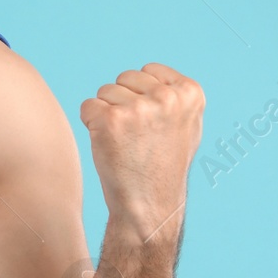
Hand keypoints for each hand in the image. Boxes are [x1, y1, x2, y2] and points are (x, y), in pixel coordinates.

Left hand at [79, 62, 204, 240]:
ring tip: (125, 143)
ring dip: (108, 115)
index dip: (143, 96)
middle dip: (124, 102)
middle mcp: (167, 97)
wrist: (149, 206)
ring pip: (105, 91)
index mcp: (190, 93)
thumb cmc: (164, 167)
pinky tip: (109, 146)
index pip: (148, 71)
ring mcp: (138, 109)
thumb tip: (155, 75)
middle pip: (125, 78)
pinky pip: (87, 107)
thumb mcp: (186, 126)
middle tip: (137, 137)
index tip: (152, 125)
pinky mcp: (110, 121)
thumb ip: (175, 96)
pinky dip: (91, 125)